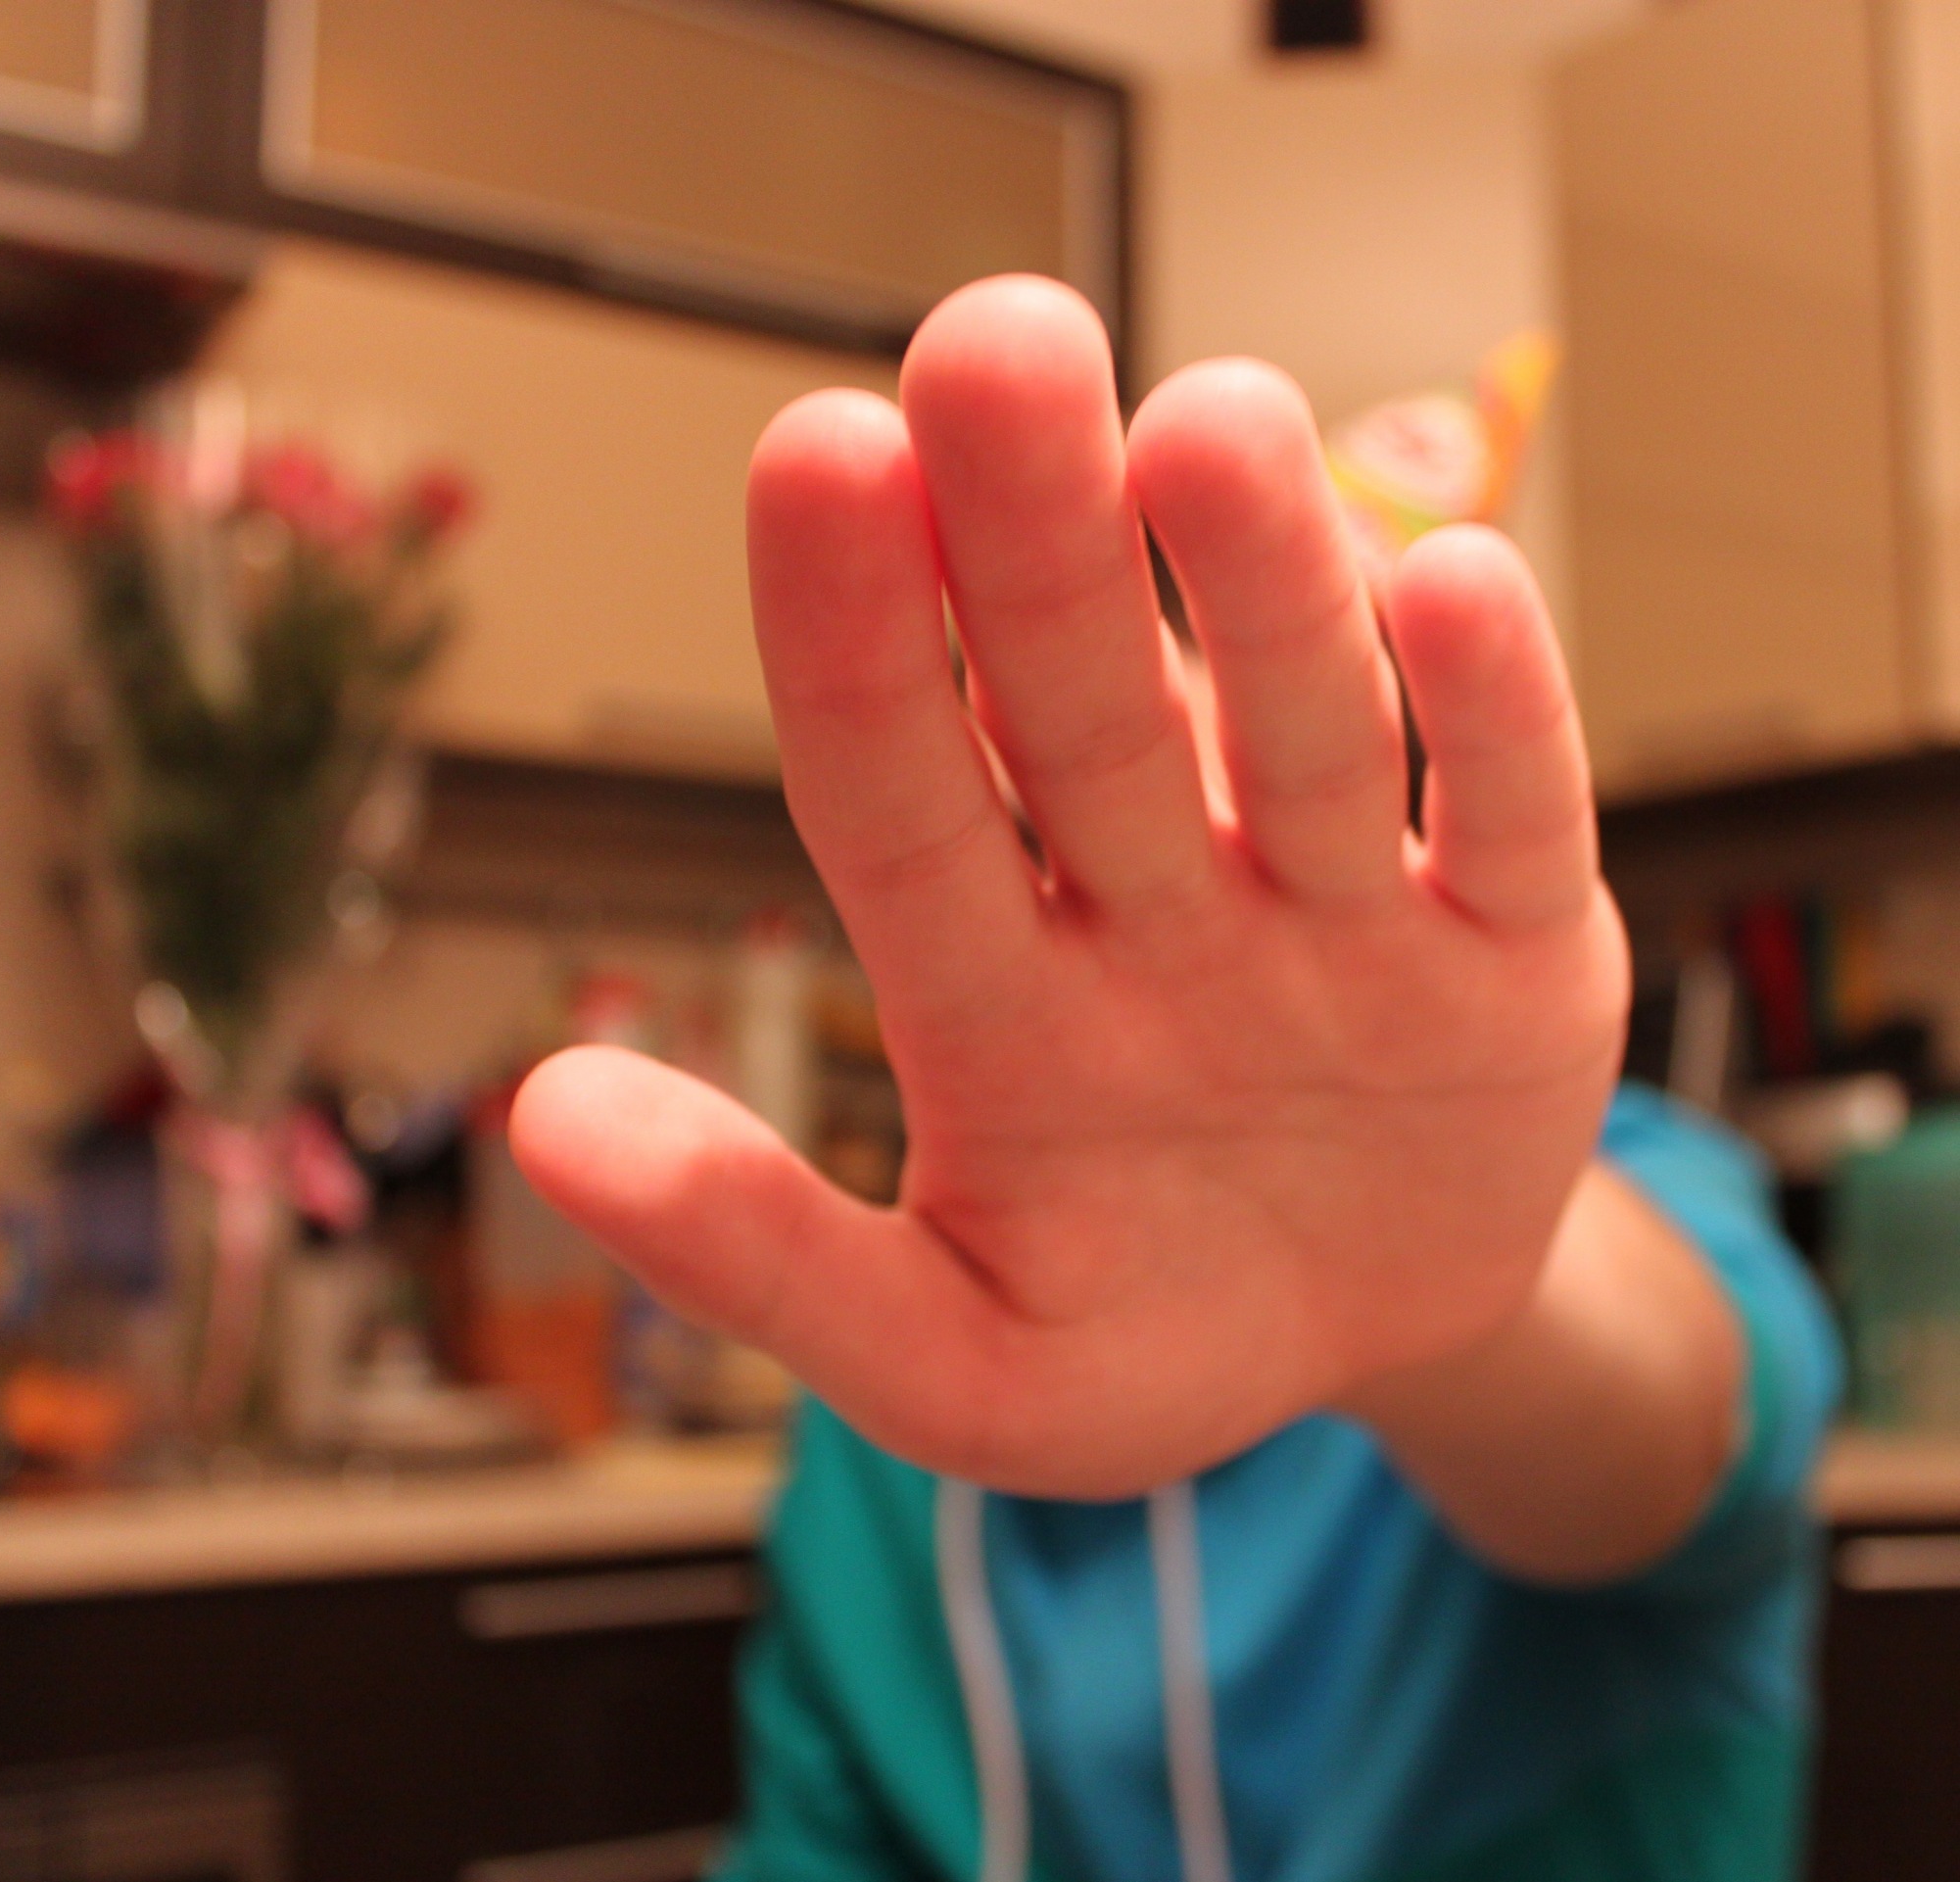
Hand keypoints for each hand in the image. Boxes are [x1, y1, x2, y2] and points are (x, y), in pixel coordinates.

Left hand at [512, 276, 1629, 1499]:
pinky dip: (1490, 710)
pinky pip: (1511, 814)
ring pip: (1300, 731)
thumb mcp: (946, 1359)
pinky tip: (1446, 587)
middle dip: (1042, 541)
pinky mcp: (1514, 942)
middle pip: (1086, 714)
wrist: (1370, 1339)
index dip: (859, 643)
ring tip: (1214, 427)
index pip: (899, 796)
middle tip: (990, 344)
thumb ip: (760, 1252)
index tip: (816, 455)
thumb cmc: (1138, 1335)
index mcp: (994, 999)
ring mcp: (1339, 915)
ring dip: (1262, 585)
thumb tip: (545, 1113)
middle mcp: (1155, 909)